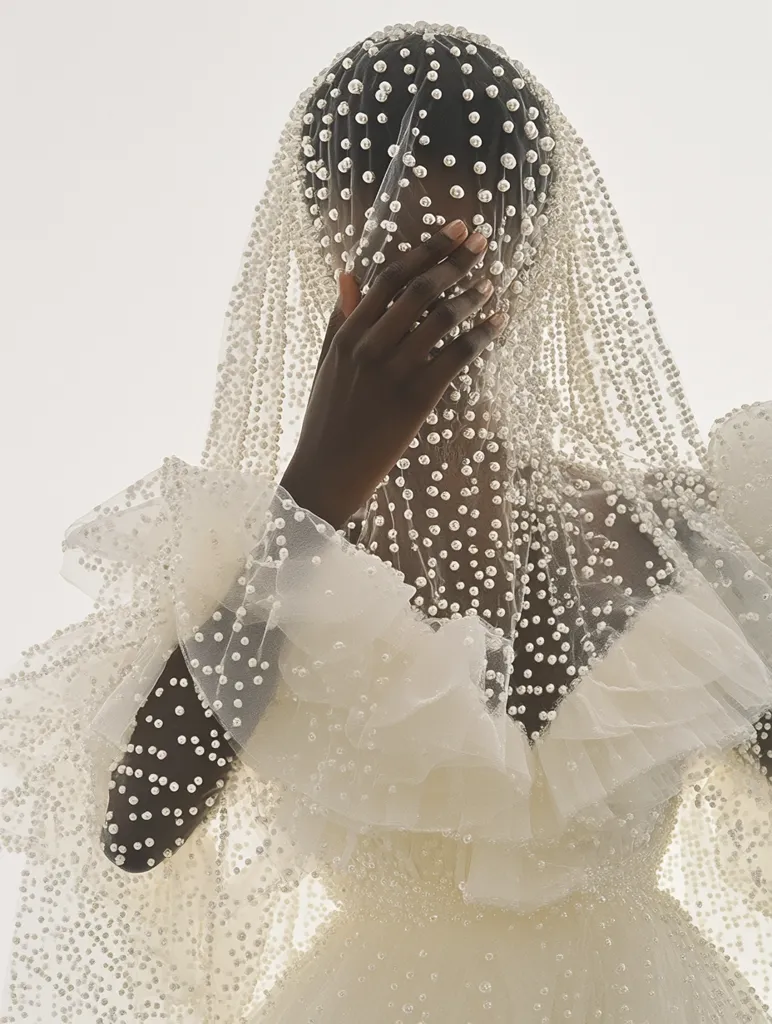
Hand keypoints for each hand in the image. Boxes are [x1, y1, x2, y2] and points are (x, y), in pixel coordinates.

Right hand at [280, 219, 507, 529]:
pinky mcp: (416, 398)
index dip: (426, 249)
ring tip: (491, 284)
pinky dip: (482, 334)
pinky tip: (498, 323)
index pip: (391, 277)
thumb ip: (341, 316)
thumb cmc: (328, 417)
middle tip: (482, 242)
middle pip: (421, 289)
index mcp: (347, 332)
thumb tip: (350, 273)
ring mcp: (393, 371)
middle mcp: (369, 345)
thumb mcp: (327, 361)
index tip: (453, 231)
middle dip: (456, 260)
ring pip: (442, 318)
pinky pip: (458, 355)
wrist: (327, 471)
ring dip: (473, 295)